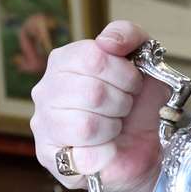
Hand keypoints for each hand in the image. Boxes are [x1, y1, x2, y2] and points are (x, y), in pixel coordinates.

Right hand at [30, 19, 169, 191]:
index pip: (93, 58)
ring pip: (86, 125)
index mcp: (64, 61)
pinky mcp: (49, 157)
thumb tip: (108, 41)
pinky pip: (84, 155)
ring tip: (114, 128)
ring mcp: (44, 124)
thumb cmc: (139, 105)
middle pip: (92, 92)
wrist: (146, 148)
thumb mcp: (144, 62)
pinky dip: (106, 153)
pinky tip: (106, 148)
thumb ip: (128, 35)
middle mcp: (46, 90)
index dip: (124, 74)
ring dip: (113, 128)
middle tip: (124, 109)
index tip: (134, 85)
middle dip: (122, 103)